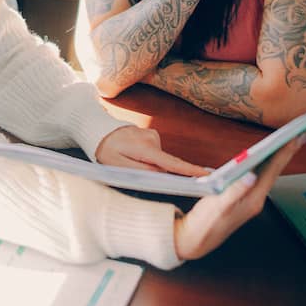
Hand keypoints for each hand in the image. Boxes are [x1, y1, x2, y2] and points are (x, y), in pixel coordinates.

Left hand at [94, 126, 209, 175]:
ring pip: (159, 159)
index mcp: (144, 147)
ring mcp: (152, 135)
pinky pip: (155, 153)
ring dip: (148, 165)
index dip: (189, 170)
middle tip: (135, 170)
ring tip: (127, 160)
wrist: (97, 130)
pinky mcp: (151, 135)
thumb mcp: (117, 166)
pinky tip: (132, 155)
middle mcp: (152, 139)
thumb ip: (141, 171)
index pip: (171, 163)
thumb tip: (163, 174)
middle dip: (157, 173)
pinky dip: (148, 159)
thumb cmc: (105, 151)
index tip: (207, 175)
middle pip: (164, 164)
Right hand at [172, 138, 302, 260]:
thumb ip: (235, 191)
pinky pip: (259, 178)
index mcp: (253, 200)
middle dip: (286, 153)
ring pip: (268, 174)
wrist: (197, 240)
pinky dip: (265, 165)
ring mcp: (251, 199)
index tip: (294, 139)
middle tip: (298, 136)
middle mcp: (256, 200)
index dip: (283, 154)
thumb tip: (250, 176)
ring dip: (277, 158)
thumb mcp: (218, 206)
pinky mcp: (244, 198)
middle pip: (274, 172)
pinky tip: (264, 158)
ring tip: (286, 144)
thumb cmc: (205, 224)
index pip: (272, 172)